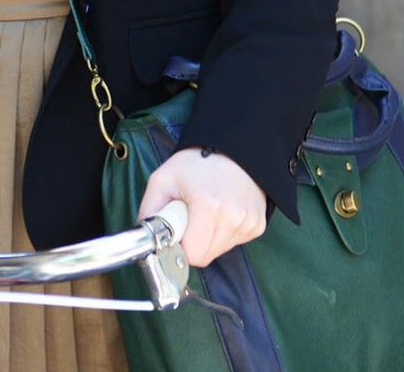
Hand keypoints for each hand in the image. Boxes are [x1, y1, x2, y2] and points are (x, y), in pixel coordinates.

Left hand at [137, 148, 266, 266]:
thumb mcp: (162, 180)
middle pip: (206, 256)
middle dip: (193, 243)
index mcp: (208, 205)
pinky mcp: (258, 225)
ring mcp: (249, 221)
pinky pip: (233, 242)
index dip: (179, 246)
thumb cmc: (196, 162)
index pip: (192, 254)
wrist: (231, 147)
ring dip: (208, 238)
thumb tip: (145, 241)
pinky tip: (221, 210)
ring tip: (206, 210)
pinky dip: (223, 232)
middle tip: (189, 217)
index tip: (176, 231)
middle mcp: (233, 216)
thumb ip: (149, 212)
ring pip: (219, 250)